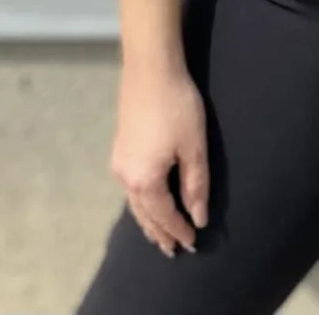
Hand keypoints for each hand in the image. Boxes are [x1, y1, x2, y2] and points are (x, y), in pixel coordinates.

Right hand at [110, 62, 209, 257]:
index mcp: (145, 181)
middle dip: (159, 232)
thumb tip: (199, 217)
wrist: (150, 68)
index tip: (192, 244)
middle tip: (172, 250)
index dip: (179, 230)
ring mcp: (119, 162)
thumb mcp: (194, 147)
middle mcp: (126, 177)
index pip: (165, 216)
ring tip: (158, 234)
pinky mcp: (119, 147)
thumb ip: (196, 185)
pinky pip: (130, 187)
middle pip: (145, 214)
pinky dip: (141, 201)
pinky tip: (146, 200)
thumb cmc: (177, 107)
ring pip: (134, 202)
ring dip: (147, 220)